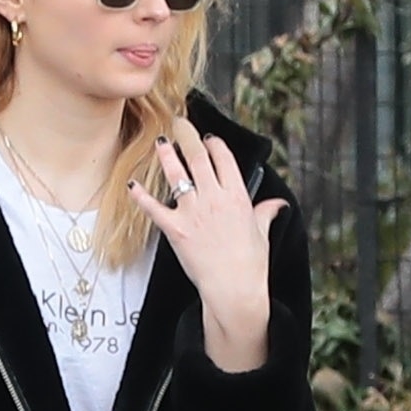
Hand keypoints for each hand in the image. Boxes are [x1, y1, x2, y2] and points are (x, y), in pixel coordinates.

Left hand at [128, 118, 286, 372]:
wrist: (234, 287)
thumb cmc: (250, 263)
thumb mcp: (261, 233)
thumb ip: (266, 213)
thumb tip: (278, 204)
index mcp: (237, 195)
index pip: (223, 159)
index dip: (214, 145)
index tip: (208, 139)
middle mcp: (214, 198)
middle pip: (198, 158)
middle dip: (188, 137)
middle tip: (178, 123)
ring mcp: (193, 212)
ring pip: (177, 175)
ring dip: (167, 156)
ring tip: (160, 142)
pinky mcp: (176, 229)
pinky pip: (154, 208)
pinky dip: (142, 196)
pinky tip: (133, 184)